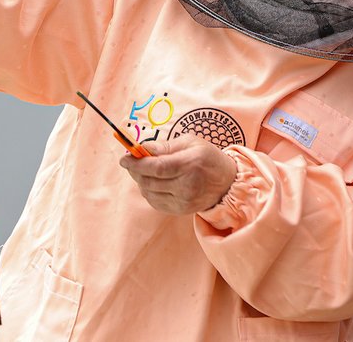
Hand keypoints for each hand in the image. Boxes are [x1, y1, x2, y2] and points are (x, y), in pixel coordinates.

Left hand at [119, 134, 237, 214]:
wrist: (227, 183)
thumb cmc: (208, 157)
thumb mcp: (190, 142)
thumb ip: (165, 146)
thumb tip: (142, 148)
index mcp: (190, 164)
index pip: (156, 167)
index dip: (136, 163)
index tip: (124, 158)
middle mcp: (187, 185)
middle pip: (149, 181)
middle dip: (135, 171)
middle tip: (130, 162)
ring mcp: (184, 201)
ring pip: (149, 193)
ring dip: (140, 181)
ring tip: (143, 171)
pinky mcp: (181, 210)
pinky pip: (155, 202)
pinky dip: (148, 191)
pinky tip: (153, 182)